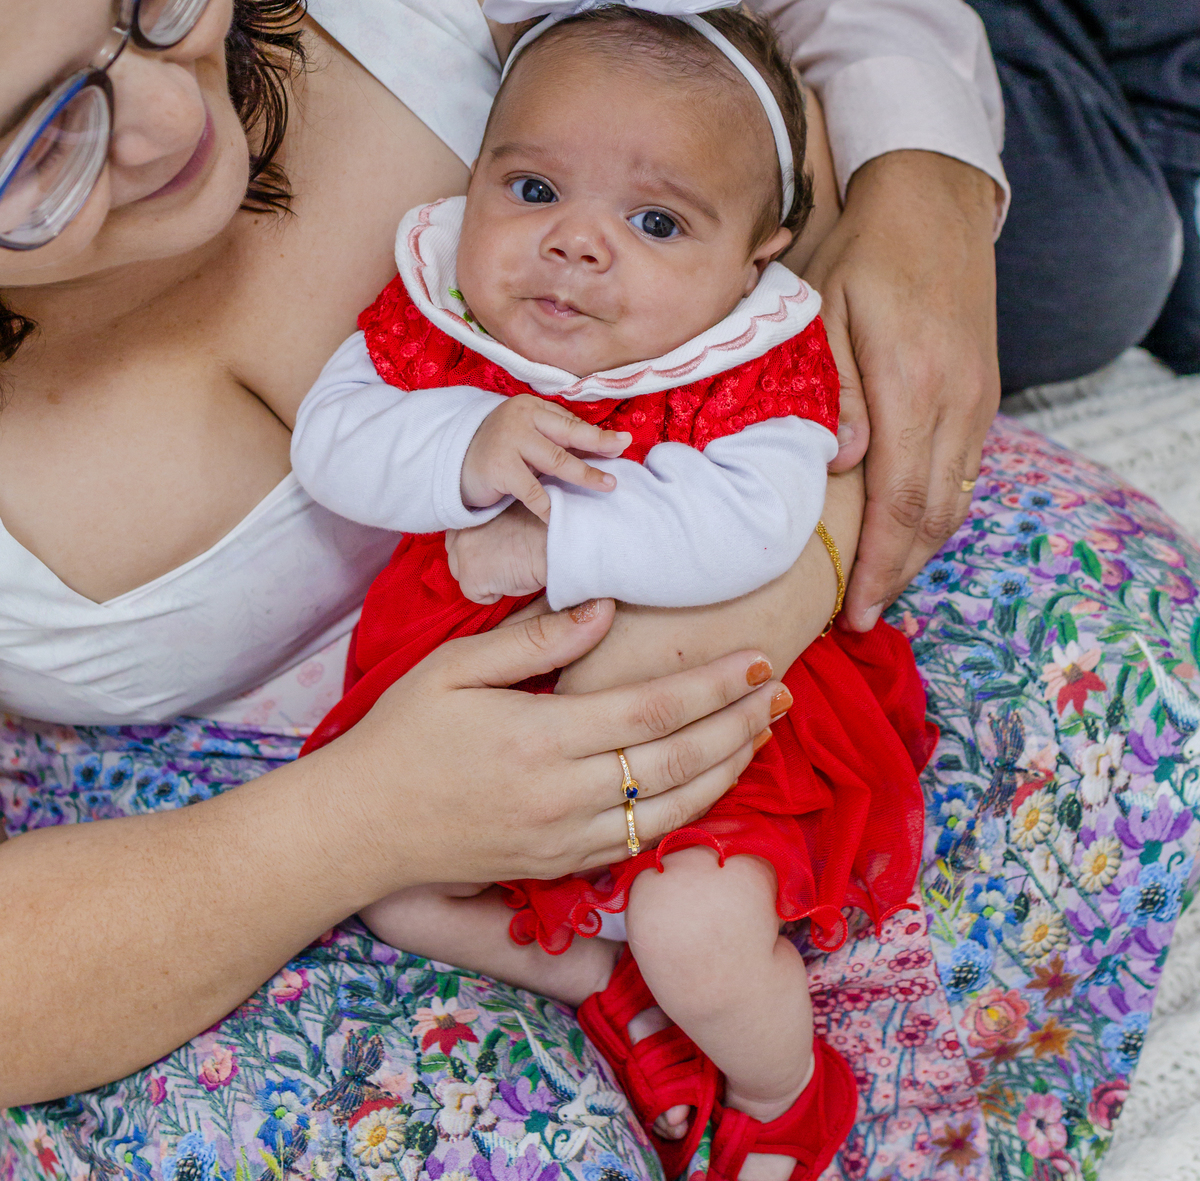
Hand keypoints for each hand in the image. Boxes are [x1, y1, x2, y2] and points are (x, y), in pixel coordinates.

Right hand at [316, 602, 780, 892]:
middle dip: (740, 727)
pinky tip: (711, 784)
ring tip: (763, 735)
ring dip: (727, 772)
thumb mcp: (455, 668)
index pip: (652, 710)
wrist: (358, 828)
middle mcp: (561, 796)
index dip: (713, 686)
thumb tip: (605, 607)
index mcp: (539, 738)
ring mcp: (563, 840)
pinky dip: (688, 813)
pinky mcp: (558, 867)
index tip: (755, 660)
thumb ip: (535, 638)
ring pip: (670, 811)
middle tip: (782, 694)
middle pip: (677, 762)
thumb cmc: (401, 735)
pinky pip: (641, 844)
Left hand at [447, 503, 548, 600]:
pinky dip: (494, 595)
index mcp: (470, 515)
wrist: (553, 540)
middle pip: (456, 558)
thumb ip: (488, 530)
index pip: (458, 537)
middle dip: (475, 564)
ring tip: (509, 570)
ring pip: (464, 577)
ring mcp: (463, 555)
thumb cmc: (540, 530)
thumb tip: (485, 549)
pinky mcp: (471, 577)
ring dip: (483, 578)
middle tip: (502, 563)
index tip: (493, 551)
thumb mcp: (507, 521)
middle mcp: (461, 533)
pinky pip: (476, 596)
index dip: (476, 548)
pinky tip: (512, 580)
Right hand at [461, 395, 630, 518]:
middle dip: (599, 445)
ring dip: (585, 475)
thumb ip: (555, 436)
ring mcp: (509, 442)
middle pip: (568, 435)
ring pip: (556, 461)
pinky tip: (564, 515)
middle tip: (622, 453)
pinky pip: (533, 492)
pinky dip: (550, 506)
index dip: (596, 434)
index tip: (621, 442)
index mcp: (530, 408)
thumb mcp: (526, 435)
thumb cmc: (499, 449)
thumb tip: (601, 444)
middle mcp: (520, 419)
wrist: (453, 463)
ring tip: (607, 484)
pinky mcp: (500, 469)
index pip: (569, 422)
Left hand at [802, 150, 999, 630]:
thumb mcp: (826, 307)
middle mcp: (957, 402)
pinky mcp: (983, 391)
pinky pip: (965, 470)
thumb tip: (839, 465)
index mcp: (913, 386)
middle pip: (934, 515)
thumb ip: (835, 389)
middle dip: (897, 573)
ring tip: (879, 585)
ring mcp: (977, 399)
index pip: (901, 501)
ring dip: (919, 549)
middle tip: (860, 617)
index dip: (878, 564)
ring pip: (956, 498)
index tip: (854, 610)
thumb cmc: (864, 249)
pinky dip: (937, 511)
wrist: (934, 201)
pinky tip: (906, 528)